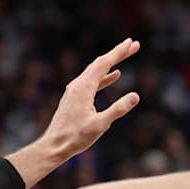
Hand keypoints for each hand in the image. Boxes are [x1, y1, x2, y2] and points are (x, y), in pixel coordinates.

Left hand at [36, 38, 142, 163]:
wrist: (54, 145)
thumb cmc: (75, 137)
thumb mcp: (100, 125)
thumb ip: (117, 110)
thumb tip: (135, 96)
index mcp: (83, 87)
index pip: (104, 64)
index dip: (119, 52)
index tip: (132, 43)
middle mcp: (78, 85)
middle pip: (100, 63)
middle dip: (118, 53)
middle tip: (134, 45)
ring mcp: (75, 90)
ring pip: (96, 71)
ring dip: (112, 63)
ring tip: (125, 56)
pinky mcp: (75, 97)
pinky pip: (93, 81)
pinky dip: (105, 76)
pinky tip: (114, 76)